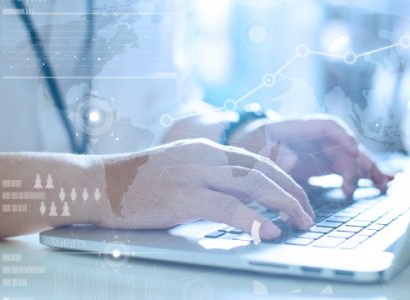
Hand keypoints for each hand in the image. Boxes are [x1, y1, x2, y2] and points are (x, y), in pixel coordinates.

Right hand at [95, 139, 313, 239]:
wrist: (101, 183)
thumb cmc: (141, 181)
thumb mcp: (182, 168)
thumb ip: (212, 176)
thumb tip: (244, 194)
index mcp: (207, 149)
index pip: (258, 160)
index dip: (285, 179)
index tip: (299, 197)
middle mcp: (206, 156)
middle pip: (263, 171)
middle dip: (292, 192)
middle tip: (308, 213)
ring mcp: (194, 174)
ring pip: (253, 184)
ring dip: (283, 204)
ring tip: (300, 221)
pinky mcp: (182, 197)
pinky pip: (227, 207)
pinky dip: (252, 219)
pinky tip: (268, 230)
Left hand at [229, 115, 393, 197]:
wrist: (251, 145)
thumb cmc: (254, 141)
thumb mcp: (257, 144)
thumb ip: (273, 151)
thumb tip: (290, 160)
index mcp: (303, 126)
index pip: (328, 126)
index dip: (342, 136)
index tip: (352, 149)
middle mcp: (319, 137)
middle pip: (345, 144)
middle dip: (362, 159)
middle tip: (376, 177)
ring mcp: (324, 150)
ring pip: (352, 158)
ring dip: (369, 170)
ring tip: (385, 184)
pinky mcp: (326, 164)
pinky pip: (348, 169)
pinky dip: (363, 177)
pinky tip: (380, 184)